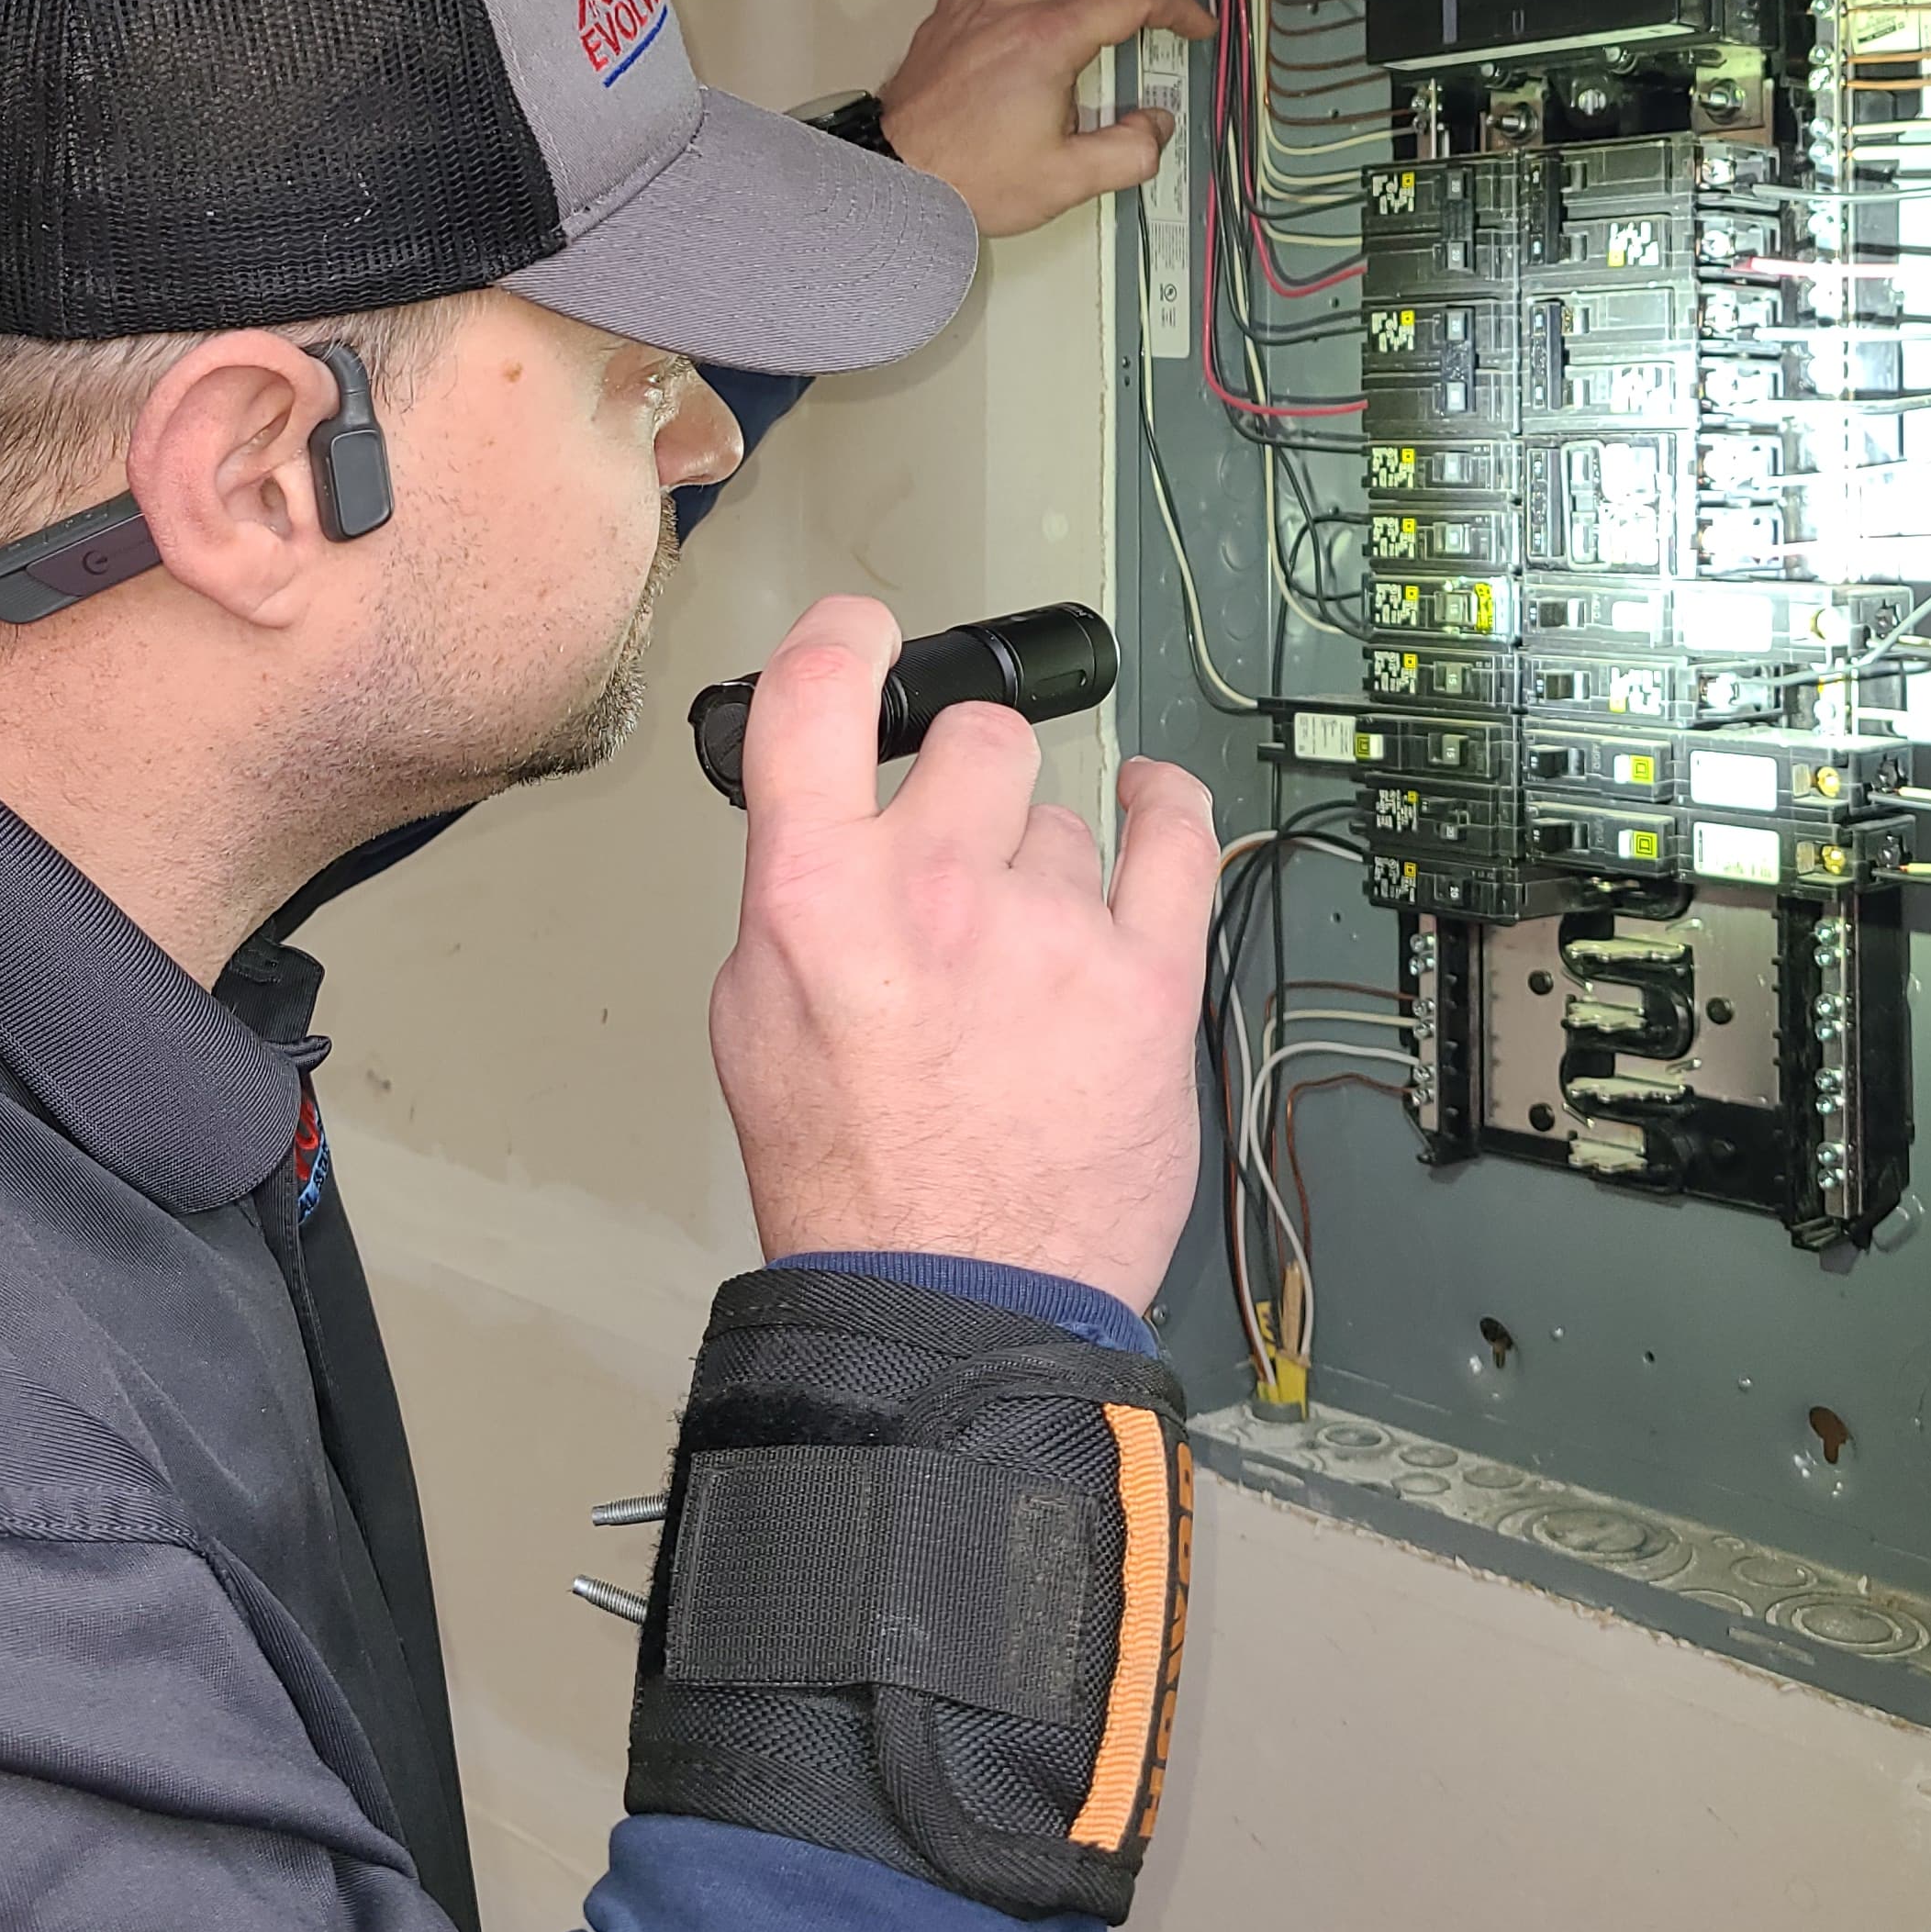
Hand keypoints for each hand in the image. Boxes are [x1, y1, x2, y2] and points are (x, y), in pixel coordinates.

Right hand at [709, 594, 1215, 1308]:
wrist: (951, 1296)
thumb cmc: (852, 1175)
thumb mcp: (753, 1013)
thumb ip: (795, 893)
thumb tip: (836, 815)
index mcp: (814, 896)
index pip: (819, 690)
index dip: (844, 640)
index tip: (865, 636)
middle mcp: (936, 891)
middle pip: (976, 743)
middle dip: (968, 786)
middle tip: (959, 861)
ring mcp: (1052, 930)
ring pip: (1068, 817)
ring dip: (1048, 863)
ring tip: (1026, 956)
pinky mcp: (1148, 977)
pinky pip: (1178, 837)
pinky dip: (1167, 809)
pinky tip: (1155, 806)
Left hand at [875, 0, 1214, 238]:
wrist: (892, 181)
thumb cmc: (968, 179)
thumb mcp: (1065, 181)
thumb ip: (1125, 151)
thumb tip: (1154, 126)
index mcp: (1046, 42)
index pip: (1128, 0)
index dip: (1173, 6)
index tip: (1194, 25)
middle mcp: (1006, 10)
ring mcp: (967, 9)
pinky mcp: (941, 22)